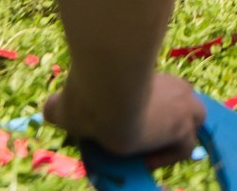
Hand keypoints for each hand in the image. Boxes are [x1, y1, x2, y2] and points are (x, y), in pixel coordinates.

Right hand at [45, 72, 202, 166]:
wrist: (106, 95)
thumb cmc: (85, 94)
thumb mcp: (66, 102)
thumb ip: (60, 106)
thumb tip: (50, 110)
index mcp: (146, 74)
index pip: (155, 95)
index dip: (143, 112)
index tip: (125, 127)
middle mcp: (170, 85)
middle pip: (174, 107)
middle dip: (159, 124)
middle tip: (137, 141)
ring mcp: (182, 102)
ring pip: (187, 123)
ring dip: (167, 141)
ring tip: (142, 155)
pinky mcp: (185, 123)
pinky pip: (184, 146)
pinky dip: (167, 157)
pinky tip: (145, 161)